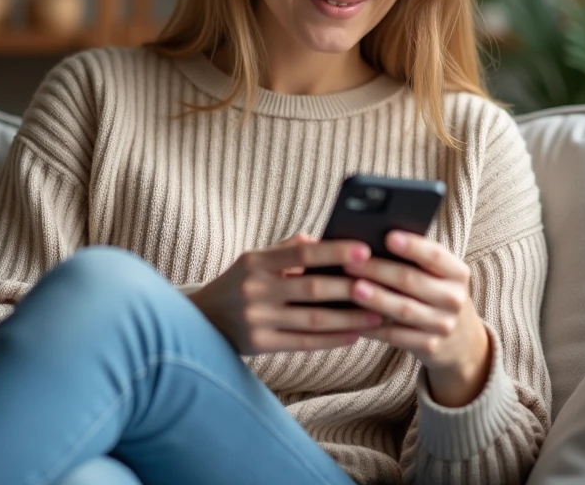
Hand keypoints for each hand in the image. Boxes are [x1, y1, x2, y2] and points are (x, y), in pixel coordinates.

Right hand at [189, 234, 383, 354]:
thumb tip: (327, 240)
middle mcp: (254, 289)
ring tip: (377, 315)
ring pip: (314, 319)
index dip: (335, 251)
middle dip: (351, 288)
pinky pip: (304, 342)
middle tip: (383, 286)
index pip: (302, 252)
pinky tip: (354, 335)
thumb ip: (288, 250)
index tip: (366, 250)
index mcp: (256, 261)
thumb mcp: (254, 260)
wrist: (201, 320)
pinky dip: (332, 339)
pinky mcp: (259, 344)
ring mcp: (256, 319)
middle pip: (313, 288)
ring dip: (350, 318)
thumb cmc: (239, 284)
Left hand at [343, 231, 490, 406]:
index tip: (388, 237)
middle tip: (351, 262)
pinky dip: (373, 326)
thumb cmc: (437, 295)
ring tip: (352, 288)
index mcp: (457, 273)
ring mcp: (443, 325)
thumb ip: (416, 260)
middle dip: (379, 270)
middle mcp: (454, 299)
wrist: (462, 341)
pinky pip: (395, 335)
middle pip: (412, 281)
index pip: (435, 255)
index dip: (412, 246)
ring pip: (403, 309)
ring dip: (376, 298)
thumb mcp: (439, 277)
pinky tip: (354, 317)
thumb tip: (374, 242)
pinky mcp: (429, 346)